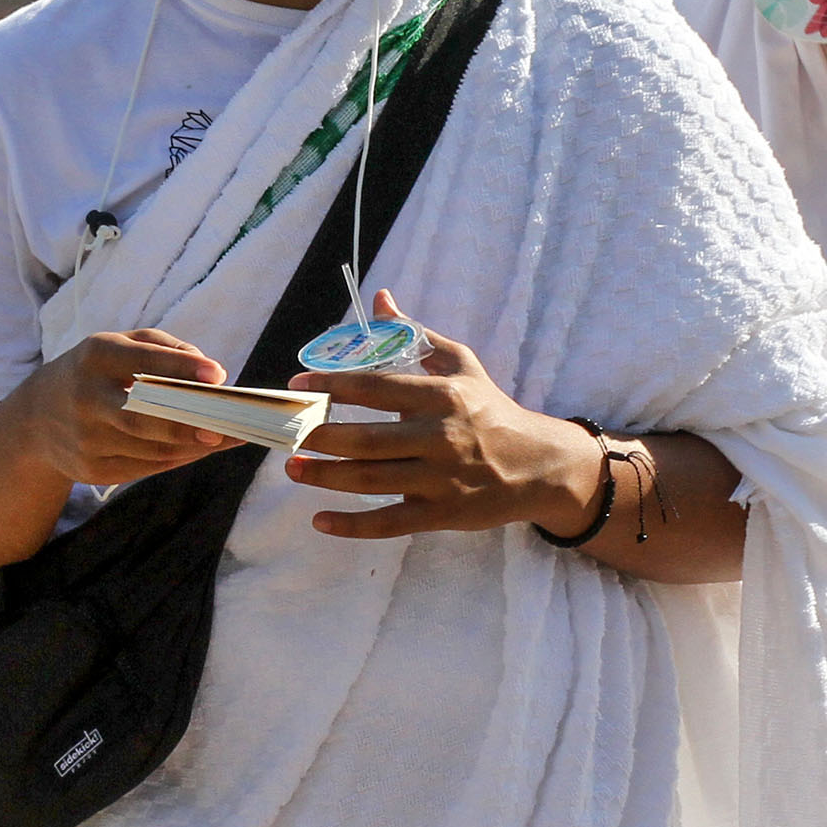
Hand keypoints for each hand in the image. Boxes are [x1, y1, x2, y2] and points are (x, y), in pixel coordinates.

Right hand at [6, 328, 253, 487]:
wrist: (37, 418)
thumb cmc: (97, 373)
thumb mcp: (119, 345)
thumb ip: (165, 348)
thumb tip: (212, 376)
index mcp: (95, 356)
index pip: (141, 362)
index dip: (181, 368)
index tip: (217, 375)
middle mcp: (86, 397)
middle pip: (143, 416)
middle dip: (187, 422)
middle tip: (226, 425)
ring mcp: (85, 438)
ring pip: (150, 448)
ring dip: (191, 446)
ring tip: (225, 437)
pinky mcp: (90, 469)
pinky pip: (144, 467)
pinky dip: (176, 459)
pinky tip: (197, 450)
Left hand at [284, 293, 602, 539]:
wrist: (539, 466)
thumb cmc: (492, 410)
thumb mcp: (462, 366)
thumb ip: (417, 335)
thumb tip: (381, 300)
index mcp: (442, 397)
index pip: (378, 388)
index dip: (334, 384)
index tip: (299, 383)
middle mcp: (440, 437)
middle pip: (367, 440)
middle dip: (320, 438)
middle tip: (287, 435)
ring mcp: (440, 479)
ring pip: (371, 481)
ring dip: (325, 477)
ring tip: (292, 469)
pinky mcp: (441, 514)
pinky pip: (389, 523)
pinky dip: (352, 526)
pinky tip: (320, 521)